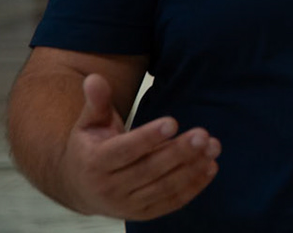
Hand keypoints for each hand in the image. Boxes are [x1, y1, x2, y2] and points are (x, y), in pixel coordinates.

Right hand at [60, 73, 219, 219]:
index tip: (173, 121)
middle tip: (203, 134)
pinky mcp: (142, 214)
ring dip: (191, 168)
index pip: (124, 151)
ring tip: (213, 146)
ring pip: (163, 187)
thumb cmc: (90, 146)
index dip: (148, 137)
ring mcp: (126, 204)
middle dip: (178, 152)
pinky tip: (210, 167)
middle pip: (148, 170)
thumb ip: (96, 101)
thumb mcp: (89, 122)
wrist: (79, 187)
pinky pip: (170, 202)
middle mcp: (108, 188)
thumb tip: (94, 78)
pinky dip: (192, 187)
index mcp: (94, 163)